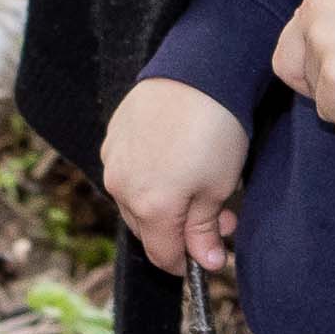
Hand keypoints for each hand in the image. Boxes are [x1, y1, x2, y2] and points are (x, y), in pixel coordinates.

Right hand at [99, 76, 247, 275]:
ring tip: (200, 186)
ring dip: (164, 204)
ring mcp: (114, 160)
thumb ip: (205, 230)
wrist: (199, 71)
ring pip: (136, 201)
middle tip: (220, 216)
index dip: (189, 262)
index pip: (164, 256)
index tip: (213, 254)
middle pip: (148, 230)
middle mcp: (122, 188)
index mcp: (150, 208)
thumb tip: (207, 262)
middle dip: (181, 231)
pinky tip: (178, 160)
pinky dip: (150, 176)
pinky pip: (128, 171)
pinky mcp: (114, 136)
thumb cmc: (215, 130)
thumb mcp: (219, 188)